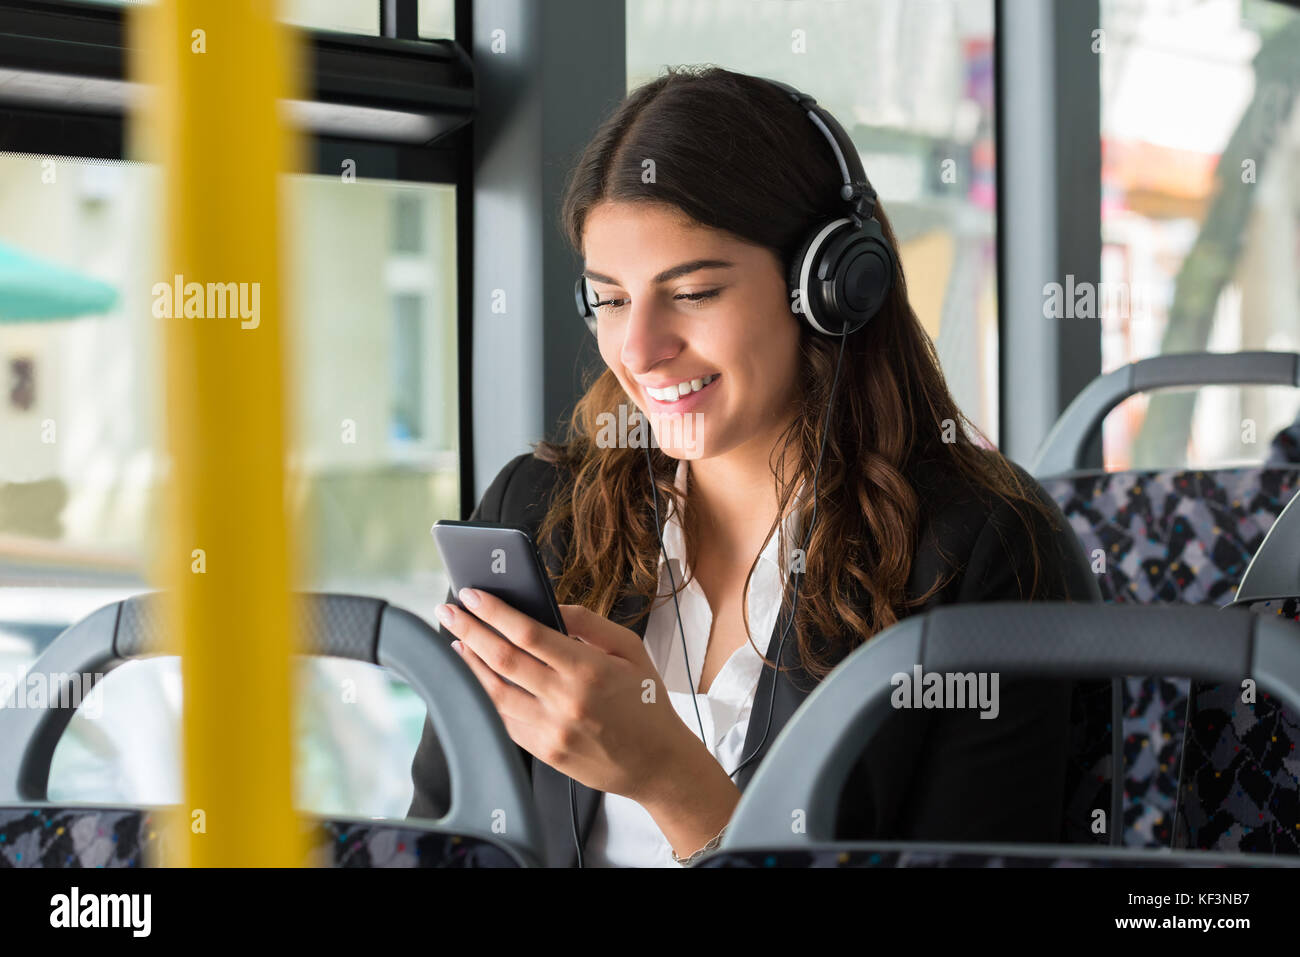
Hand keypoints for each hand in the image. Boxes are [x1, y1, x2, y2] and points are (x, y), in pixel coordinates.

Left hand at [435, 588, 697, 805]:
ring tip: (457, 641)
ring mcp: (552, 729)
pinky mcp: (544, 751)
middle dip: (469, 630)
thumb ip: (589, 622)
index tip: (473, 595)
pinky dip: (485, 694)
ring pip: (495, 691)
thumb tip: (548, 605)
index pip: (528, 633)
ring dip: (470, 663)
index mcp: (589, 669)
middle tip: (449, 611)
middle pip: (502, 659)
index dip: (494, 611)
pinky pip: (504, 718)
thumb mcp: (630, 649)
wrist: (657, 762)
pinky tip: (478, 677)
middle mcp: (566, 700)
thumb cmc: (645, 702)